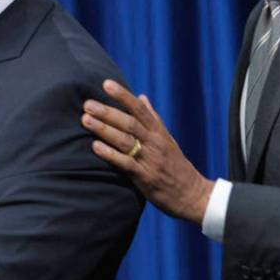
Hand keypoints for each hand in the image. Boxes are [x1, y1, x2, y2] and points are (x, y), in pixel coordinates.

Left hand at [82, 80, 213, 224]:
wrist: (192, 195)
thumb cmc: (176, 166)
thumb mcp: (168, 139)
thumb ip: (153, 119)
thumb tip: (141, 97)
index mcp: (159, 132)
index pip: (140, 109)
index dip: (123, 95)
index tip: (107, 83)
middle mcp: (155, 143)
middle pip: (130, 123)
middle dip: (107, 112)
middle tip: (88, 104)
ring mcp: (150, 160)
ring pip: (126, 140)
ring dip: (104, 129)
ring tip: (86, 120)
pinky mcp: (146, 177)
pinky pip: (126, 163)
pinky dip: (110, 154)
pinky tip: (95, 146)